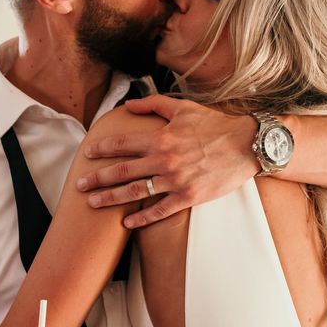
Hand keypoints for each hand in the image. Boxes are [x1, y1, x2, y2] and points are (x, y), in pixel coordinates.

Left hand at [77, 95, 257, 227]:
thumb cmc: (215, 125)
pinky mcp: (188, 196)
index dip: (102, 149)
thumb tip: (129, 104)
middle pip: (122, 171)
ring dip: (111, 198)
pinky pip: (160, 210)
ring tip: (93, 203)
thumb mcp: (183, 108)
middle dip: (97, 178)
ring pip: (135, 192)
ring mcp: (175, 180)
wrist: (246, 145)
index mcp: (160, 138)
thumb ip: (153, 104)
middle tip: (80, 184)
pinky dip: (142, 218)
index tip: (88, 154)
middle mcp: (164, 160)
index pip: (122, 144)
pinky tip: (127, 223)